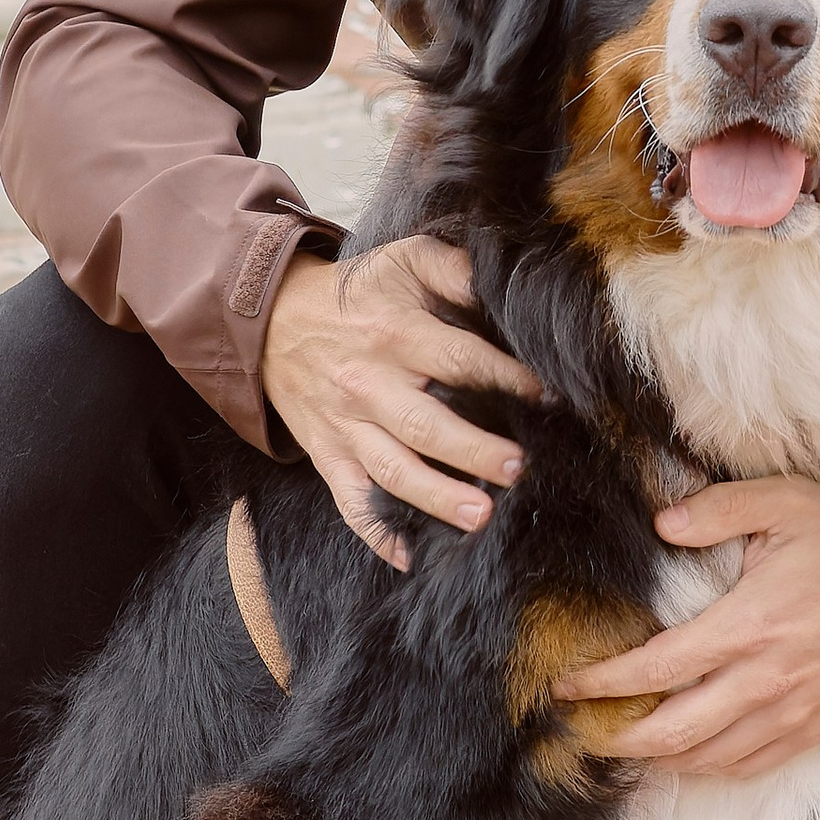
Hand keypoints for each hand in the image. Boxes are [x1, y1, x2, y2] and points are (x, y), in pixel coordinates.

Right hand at [262, 235, 540, 567]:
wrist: (274, 321)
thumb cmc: (356, 295)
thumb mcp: (402, 262)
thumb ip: (453, 269)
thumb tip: (500, 287)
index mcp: (395, 334)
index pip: (458, 359)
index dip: (504, 377)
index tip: (545, 397)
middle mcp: (370, 384)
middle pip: (426, 423)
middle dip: (474, 450)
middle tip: (518, 468)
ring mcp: (347, 426)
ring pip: (392, 469)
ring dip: (436, 497)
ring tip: (480, 517)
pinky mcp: (329, 455)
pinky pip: (350, 501)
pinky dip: (376, 533)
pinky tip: (409, 557)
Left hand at [556, 479, 819, 776]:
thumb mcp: (790, 503)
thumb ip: (720, 509)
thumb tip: (663, 523)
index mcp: (750, 624)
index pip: (657, 667)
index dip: (604, 683)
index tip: (567, 686)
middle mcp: (766, 679)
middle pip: (672, 732)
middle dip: (617, 737)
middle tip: (582, 730)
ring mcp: (792, 712)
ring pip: (708, 759)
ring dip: (658, 760)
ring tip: (622, 748)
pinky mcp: (815, 728)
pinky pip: (751, 767)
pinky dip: (709, 771)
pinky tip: (686, 760)